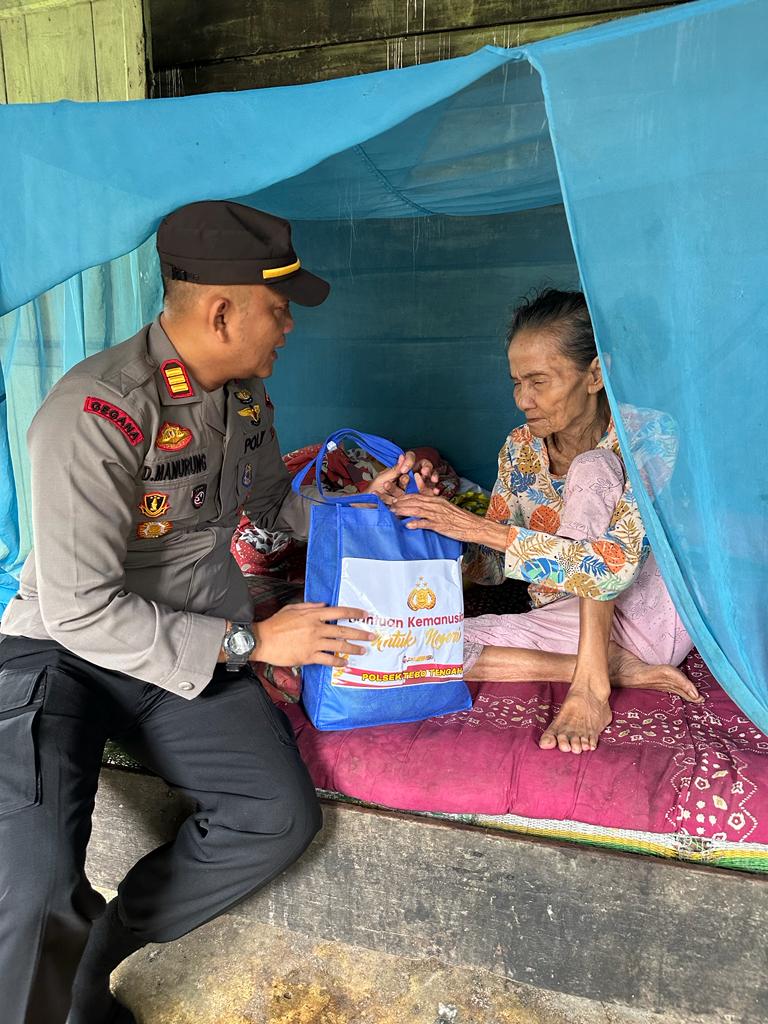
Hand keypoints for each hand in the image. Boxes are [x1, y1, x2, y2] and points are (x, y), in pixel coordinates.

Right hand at [253, 603, 373, 667]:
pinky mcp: (308, 656)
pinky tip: (345, 663)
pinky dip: (338, 661)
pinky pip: (328, 659)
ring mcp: (313, 643)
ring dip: (353, 648)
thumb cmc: (275, 624)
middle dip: (360, 633)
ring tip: (362, 650)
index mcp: (313, 615)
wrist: (262, 640)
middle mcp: (316, 628)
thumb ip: (310, 606)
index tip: (365, 614)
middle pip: (343, 630)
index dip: (354, 612)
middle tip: (371, 636)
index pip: (339, 611)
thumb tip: (325, 605)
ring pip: (339, 646)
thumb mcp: (292, 608)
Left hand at [365, 451, 439, 501]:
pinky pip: (427, 492)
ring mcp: (415, 486)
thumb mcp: (383, 480)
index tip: (405, 470)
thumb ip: (394, 470)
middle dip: (427, 468)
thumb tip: (402, 456)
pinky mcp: (417, 496)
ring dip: (432, 477)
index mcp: (401, 468)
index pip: (410, 458)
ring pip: (427, 479)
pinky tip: (436, 491)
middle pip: (423, 467)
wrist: (371, 505)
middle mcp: (410, 475)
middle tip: (426, 472)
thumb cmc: (375, 491)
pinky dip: (433, 491)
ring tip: (434, 480)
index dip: (410, 461)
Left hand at [384, 492, 494, 543]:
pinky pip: (427, 523)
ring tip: (394, 512)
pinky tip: (408, 525)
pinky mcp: (441, 525)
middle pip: (414, 501)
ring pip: (418, 510)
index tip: (393, 498)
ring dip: (405, 511)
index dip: (403, 496)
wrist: (473, 526)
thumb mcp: (445, 508)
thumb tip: (421, 505)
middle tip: (388, 504)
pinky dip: (417, 523)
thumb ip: (433, 505)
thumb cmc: (459, 519)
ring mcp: (438, 514)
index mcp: (436, 500)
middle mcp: (436, 505)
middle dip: (400, 502)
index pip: (417, 495)